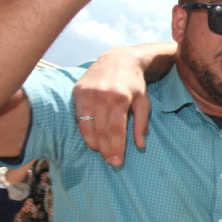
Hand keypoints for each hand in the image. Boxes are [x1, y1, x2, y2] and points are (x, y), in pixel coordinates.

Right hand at [73, 49, 152, 165]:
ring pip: (87, 126)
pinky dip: (84, 130)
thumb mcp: (144, 101)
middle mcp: (101, 95)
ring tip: (101, 152)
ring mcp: (87, 93)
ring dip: (93, 143)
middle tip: (110, 162)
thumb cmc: (134, 84)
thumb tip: (140, 145)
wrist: (118, 59)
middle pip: (101, 131)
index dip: (116, 148)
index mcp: (120, 98)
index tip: (117, 162)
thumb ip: (142, 124)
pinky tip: (91, 139)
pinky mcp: (78, 91)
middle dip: (105, 150)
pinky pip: (78, 117)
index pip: (116, 130)